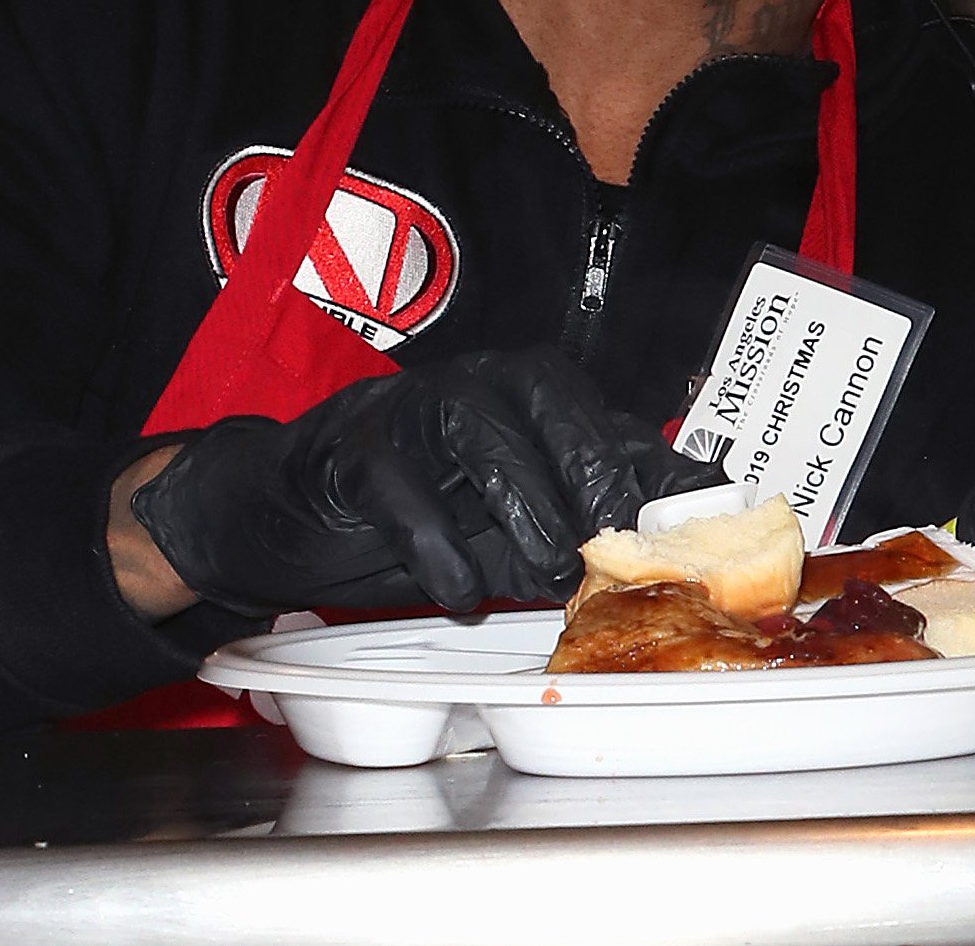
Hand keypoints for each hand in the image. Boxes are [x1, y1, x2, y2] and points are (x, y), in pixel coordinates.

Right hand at [130, 348, 675, 616]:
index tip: (689, 523)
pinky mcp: (350, 446)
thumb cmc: (415, 516)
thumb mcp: (513, 532)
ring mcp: (411, 407)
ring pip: (479, 428)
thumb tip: (673, 549)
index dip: (653, 467)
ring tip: (545, 576)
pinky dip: (436, 541)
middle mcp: (478, 384)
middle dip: (591, 466)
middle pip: (549, 394)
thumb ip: (582, 532)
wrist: (285, 516)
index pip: (609, 419)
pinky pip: (399, 482)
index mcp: (530, 399)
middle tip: (614, 538)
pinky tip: (456, 591)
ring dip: (522, 506)